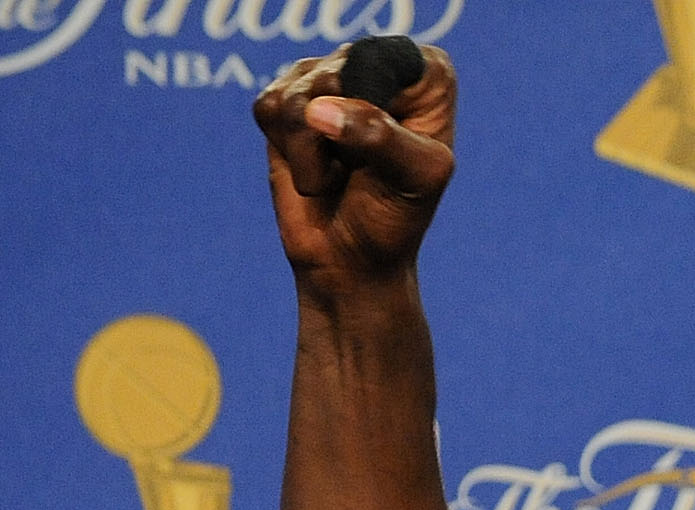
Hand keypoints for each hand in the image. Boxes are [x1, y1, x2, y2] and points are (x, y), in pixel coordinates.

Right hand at [254, 42, 457, 290]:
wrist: (351, 263)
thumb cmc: (393, 220)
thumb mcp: (411, 180)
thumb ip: (378, 136)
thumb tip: (317, 110)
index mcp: (425, 74)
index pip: (387, 60)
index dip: (376, 105)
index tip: (391, 144)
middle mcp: (374, 64)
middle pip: (335, 73)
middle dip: (339, 137)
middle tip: (360, 170)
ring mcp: (325, 77)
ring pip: (295, 97)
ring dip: (310, 154)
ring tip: (337, 175)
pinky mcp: (284, 100)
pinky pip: (268, 108)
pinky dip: (287, 151)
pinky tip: (311, 166)